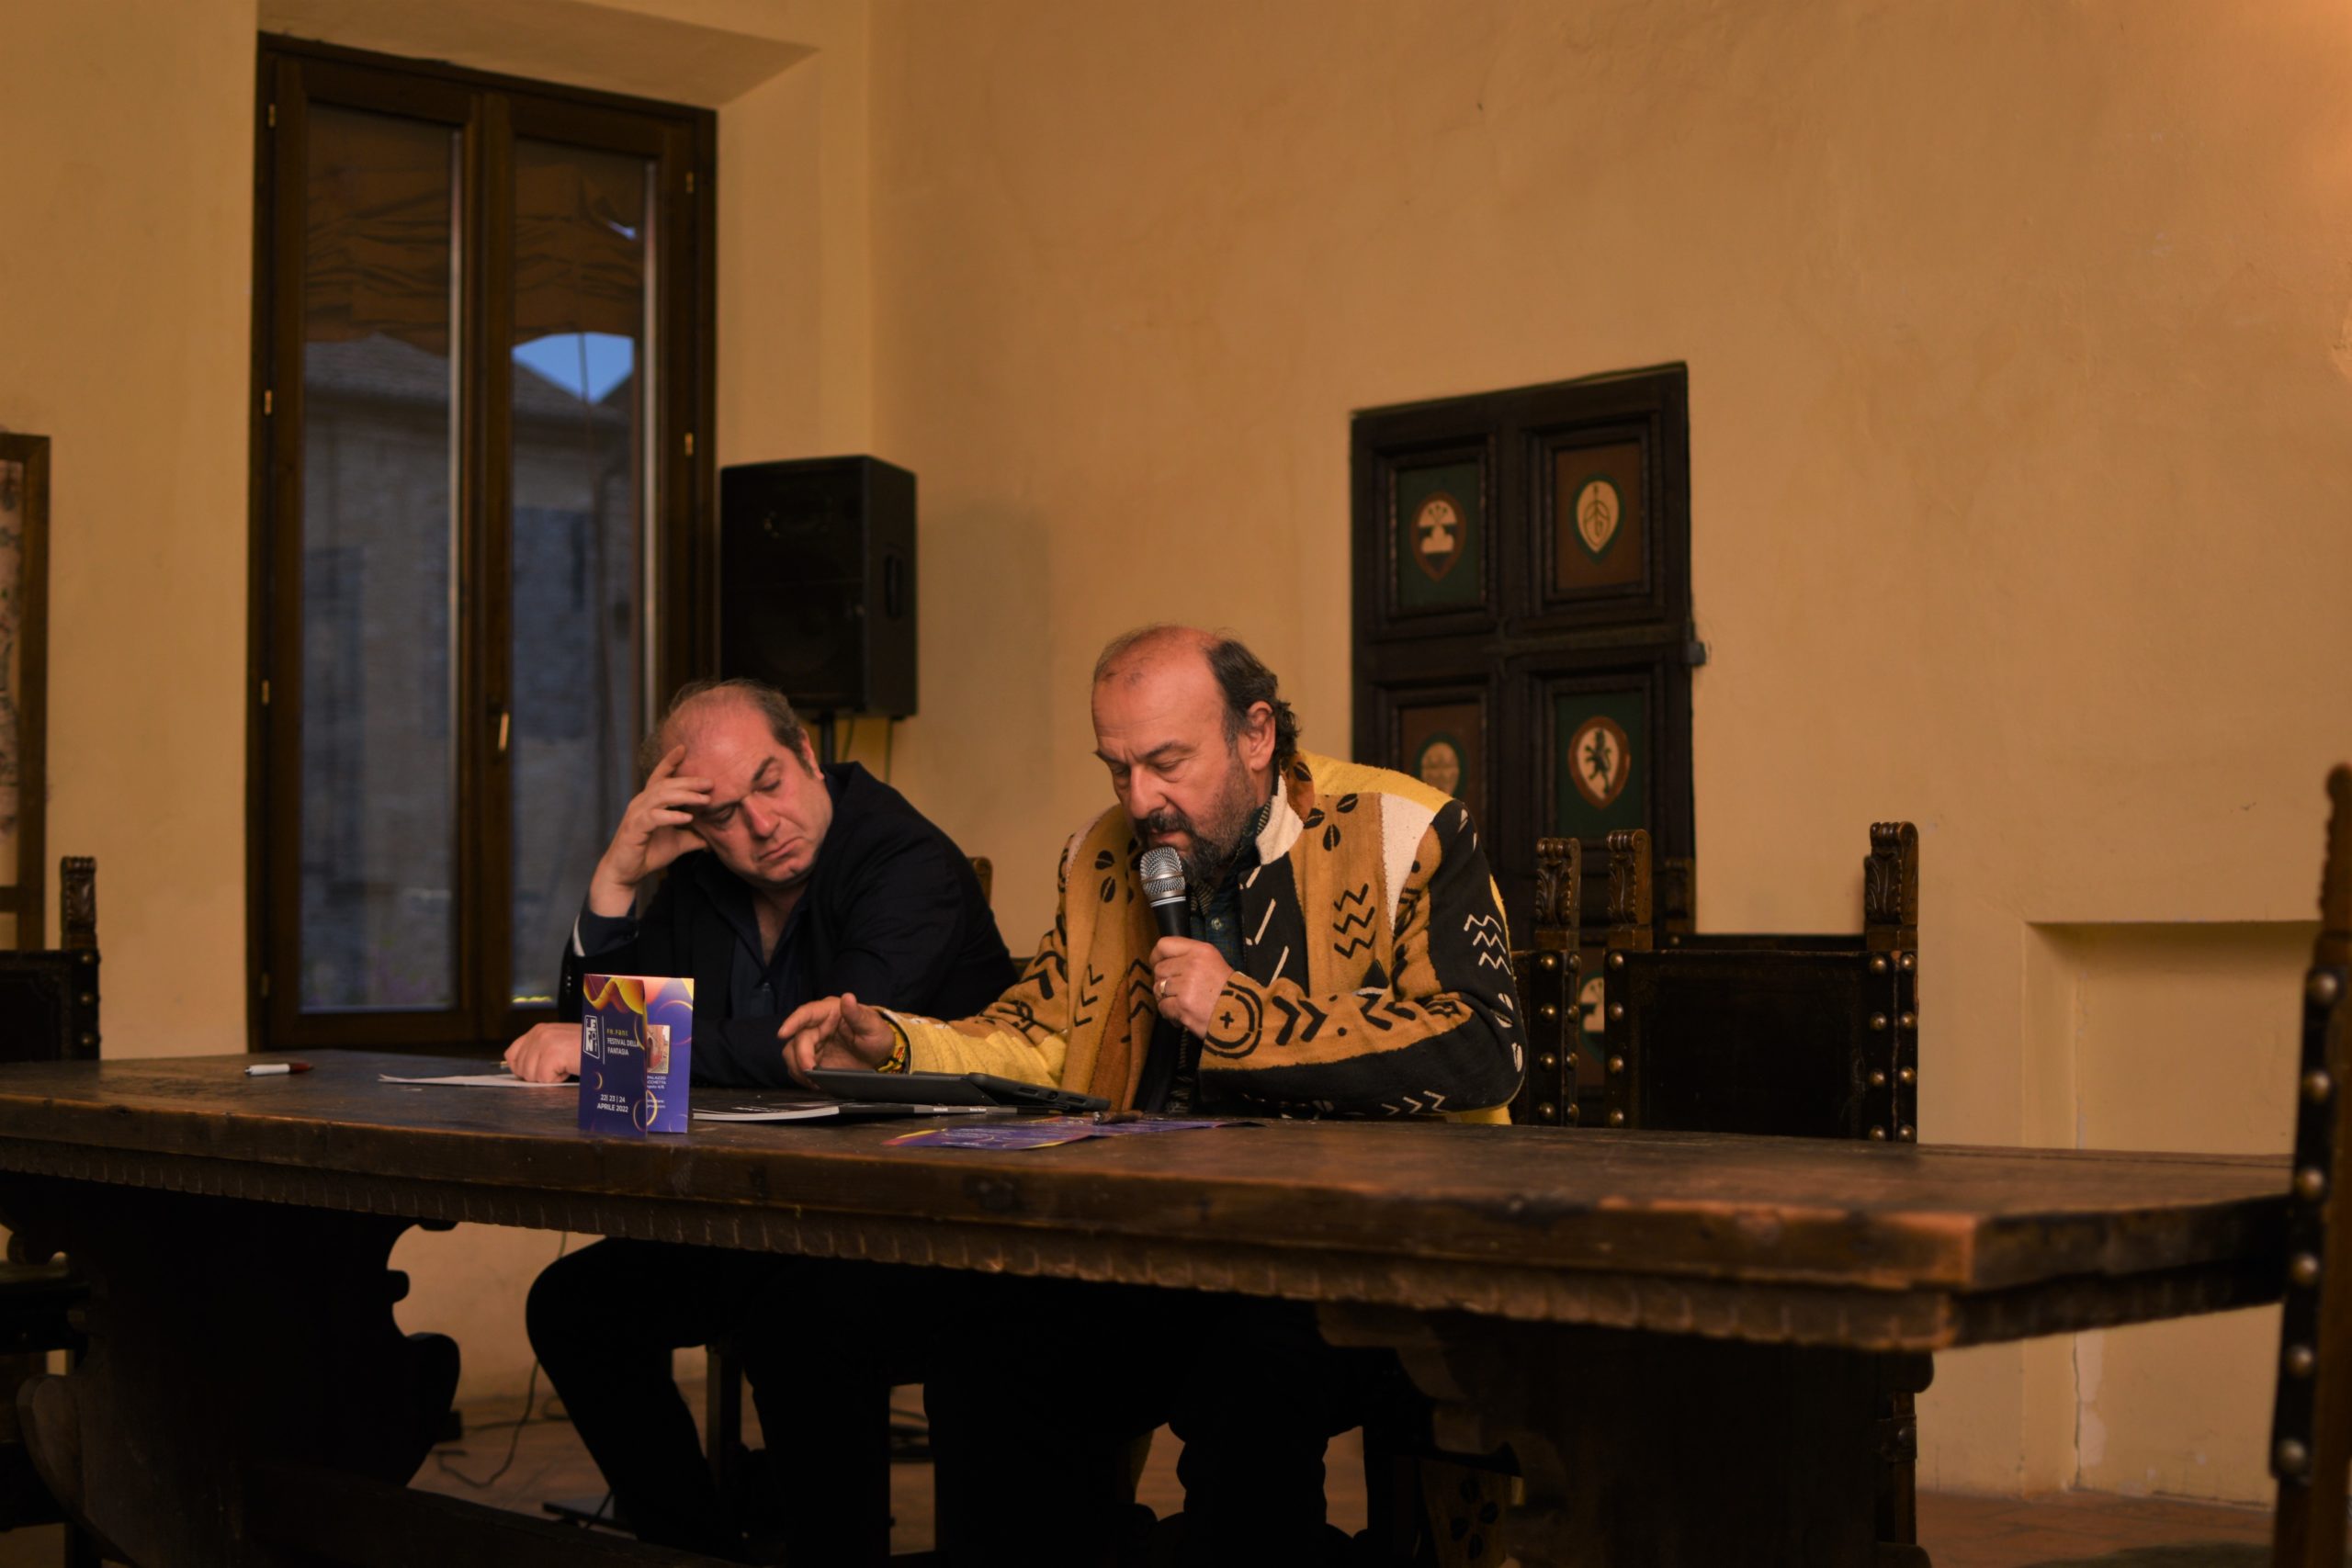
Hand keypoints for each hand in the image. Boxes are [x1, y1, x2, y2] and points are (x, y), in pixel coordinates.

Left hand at [505, 1021, 581, 1082]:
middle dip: (538, 1074)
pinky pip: (544, 1079)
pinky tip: (570, 1068)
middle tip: (559, 1066)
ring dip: (550, 1077)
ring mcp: (545, 1042)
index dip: (522, 1068)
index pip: (511, 1054)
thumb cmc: (588, 1048)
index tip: (538, 1071)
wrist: (609, 1046)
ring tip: (566, 1065)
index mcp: (539, 1030)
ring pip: (531, 1076)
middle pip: (520, 1068)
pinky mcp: (552, 1054)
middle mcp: (539, 1033)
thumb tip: (521, 1070)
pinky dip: (559, 1079)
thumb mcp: (559, 1044)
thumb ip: (539, 1052)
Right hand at [587, 744, 711, 915]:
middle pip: (666, 784)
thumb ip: (694, 835)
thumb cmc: (649, 853)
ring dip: (685, 796)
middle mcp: (641, 803)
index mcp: (650, 802)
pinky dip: (671, 816)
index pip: (660, 776)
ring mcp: (636, 814)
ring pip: (660, 797)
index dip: (670, 761)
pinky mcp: (634, 829)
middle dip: (689, 781)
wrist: (627, 873)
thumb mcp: (678, 842)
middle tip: (710, 782)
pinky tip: (687, 817)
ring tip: (705, 800)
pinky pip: (654, 817)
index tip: (684, 748)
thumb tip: (716, 835)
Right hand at [778, 992, 899, 1087]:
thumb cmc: (877, 1036)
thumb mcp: (873, 1027)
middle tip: (811, 1072)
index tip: (782, 1033)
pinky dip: (801, 1076)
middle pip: (798, 1039)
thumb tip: (847, 997)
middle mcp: (816, 1025)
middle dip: (801, 1056)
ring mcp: (813, 1043)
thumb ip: (858, 1015)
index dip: (793, 1022)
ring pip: (791, 1053)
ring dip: (798, 1068)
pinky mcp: (812, 1059)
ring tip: (813, 1081)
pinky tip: (814, 1083)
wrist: (879, 1056)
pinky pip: (797, 1067)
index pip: (806, 1013)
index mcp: (830, 1012)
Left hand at [1149, 937, 1232, 1036]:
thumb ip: (1191, 958)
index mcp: (1201, 951)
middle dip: (1163, 982)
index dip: (1157, 956)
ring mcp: (1186, 986)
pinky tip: (1181, 1015)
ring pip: (1158, 989)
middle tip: (1175, 992)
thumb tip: (1163, 963)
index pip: (1164, 945)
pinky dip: (1169, 1013)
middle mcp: (1192, 964)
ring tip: (1180, 1004)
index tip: (1158, 965)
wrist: (1242, 1016)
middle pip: (1159, 969)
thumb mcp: (1214, 963)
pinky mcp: (1182, 1005)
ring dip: (1166, 999)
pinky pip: (1163, 1007)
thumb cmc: (1230, 991)